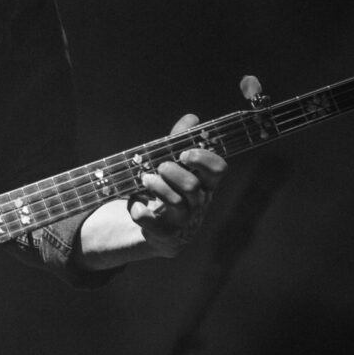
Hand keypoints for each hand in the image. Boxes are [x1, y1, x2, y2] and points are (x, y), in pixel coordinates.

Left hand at [76, 113, 227, 269]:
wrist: (154, 230)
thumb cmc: (167, 191)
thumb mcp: (173, 166)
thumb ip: (180, 142)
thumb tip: (192, 118)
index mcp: (205, 183)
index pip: (218, 169)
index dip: (203, 158)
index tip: (184, 153)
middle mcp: (199, 203)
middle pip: (193, 186)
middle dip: (172, 172)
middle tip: (159, 167)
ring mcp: (184, 222)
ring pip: (175, 203)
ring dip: (156, 187)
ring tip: (144, 180)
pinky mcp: (166, 236)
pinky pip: (152, 223)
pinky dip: (139, 210)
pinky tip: (135, 203)